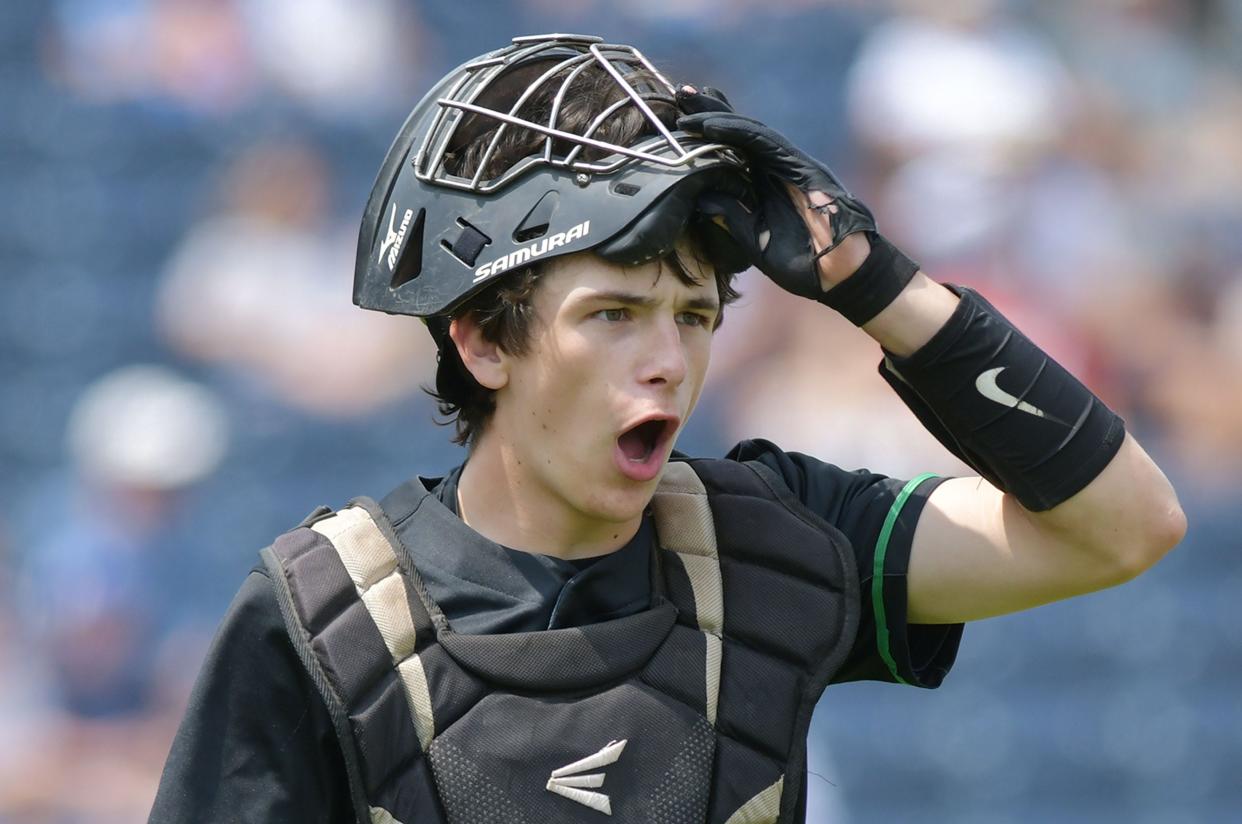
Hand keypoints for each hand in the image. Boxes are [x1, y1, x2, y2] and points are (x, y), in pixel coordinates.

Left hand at [676, 87, 876, 296]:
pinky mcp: (801, 167)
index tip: (678, 121)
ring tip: (686, 104)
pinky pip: (765, 143)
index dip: (708, 133)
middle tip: (679, 94)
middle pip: (739, 133)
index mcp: (766, 185)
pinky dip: (737, 132)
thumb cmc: (806, 264)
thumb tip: (698, 200)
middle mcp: (776, 169)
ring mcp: (790, 165)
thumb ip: (732, 218)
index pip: (733, 151)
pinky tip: (710, 126)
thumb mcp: (755, 241)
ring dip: (716, 115)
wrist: (844, 276)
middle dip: (709, 112)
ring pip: (749, 130)